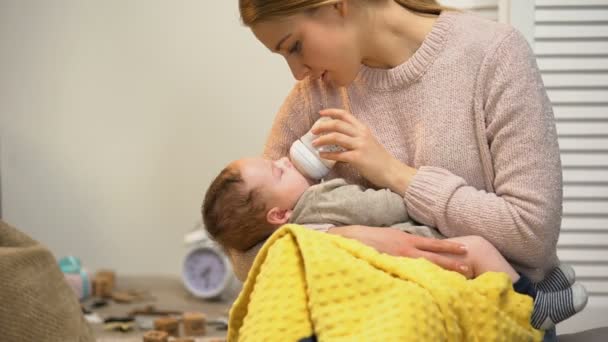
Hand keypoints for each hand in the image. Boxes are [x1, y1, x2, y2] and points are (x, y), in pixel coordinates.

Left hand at [312, 108, 415, 194]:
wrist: (392, 171)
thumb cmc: (379, 159)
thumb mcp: (368, 142)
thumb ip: (356, 137)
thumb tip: (338, 136)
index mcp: (363, 129)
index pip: (345, 115)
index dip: (331, 112)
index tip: (320, 113)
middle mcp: (361, 134)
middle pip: (337, 124)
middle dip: (322, 126)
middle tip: (312, 131)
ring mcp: (360, 146)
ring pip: (336, 137)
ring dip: (322, 140)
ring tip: (314, 144)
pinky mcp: (358, 158)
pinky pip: (338, 154)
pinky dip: (327, 154)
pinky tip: (321, 155)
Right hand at [328, 225, 469, 274]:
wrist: (349, 239)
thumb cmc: (367, 237)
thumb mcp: (389, 235)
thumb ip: (403, 241)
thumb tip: (415, 247)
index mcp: (405, 239)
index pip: (432, 243)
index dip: (449, 246)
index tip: (464, 248)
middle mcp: (405, 249)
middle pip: (434, 256)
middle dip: (452, 262)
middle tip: (469, 268)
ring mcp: (398, 260)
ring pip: (425, 267)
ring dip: (442, 272)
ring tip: (458, 278)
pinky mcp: (390, 267)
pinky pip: (409, 275)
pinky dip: (421, 279)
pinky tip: (431, 286)